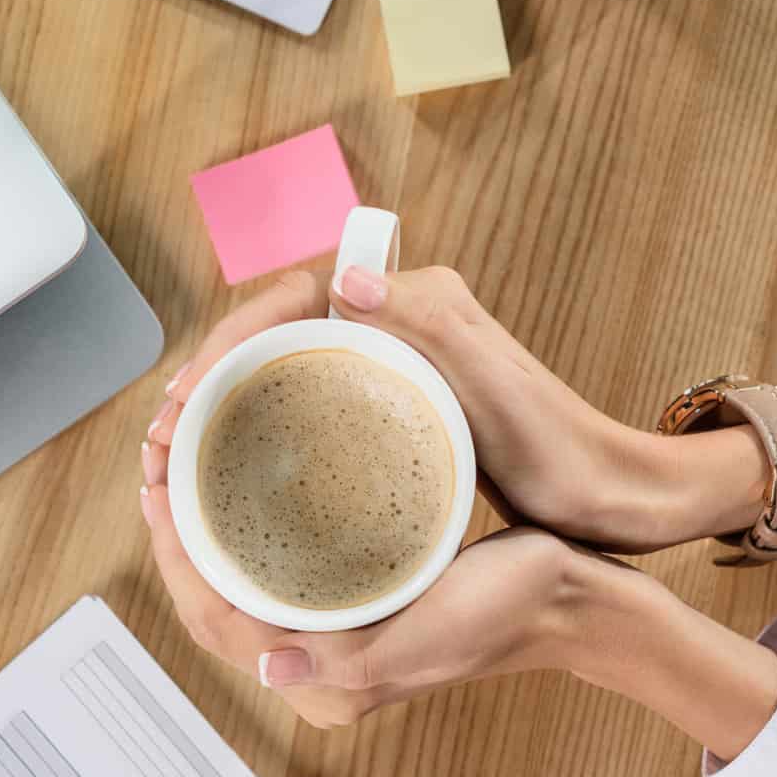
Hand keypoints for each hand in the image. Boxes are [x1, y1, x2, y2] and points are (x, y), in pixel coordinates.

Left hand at [140, 472, 594, 725]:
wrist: (571, 598)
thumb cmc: (509, 611)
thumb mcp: (430, 636)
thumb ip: (349, 660)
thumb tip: (270, 666)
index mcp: (324, 682)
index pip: (215, 620)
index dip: (173, 554)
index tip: (156, 486)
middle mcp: (319, 663)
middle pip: (215, 597)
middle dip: (176, 530)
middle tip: (160, 456)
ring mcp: (337, 630)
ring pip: (241, 577)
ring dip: (206, 521)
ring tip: (188, 457)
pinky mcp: (358, 598)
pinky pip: (279, 564)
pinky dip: (248, 522)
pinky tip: (245, 478)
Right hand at [148, 265, 776, 554]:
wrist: (613, 498)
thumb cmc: (564, 453)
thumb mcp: (498, 394)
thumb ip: (431, 328)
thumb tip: (346, 278)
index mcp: (418, 301)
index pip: (294, 296)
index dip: (229, 340)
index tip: (187, 392)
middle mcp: (402, 320)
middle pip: (278, 332)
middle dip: (210, 376)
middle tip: (162, 438)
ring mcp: (399, 364)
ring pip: (287, 370)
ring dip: (227, 405)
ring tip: (177, 456)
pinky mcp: (400, 406)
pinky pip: (313, 403)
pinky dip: (265, 429)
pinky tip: (234, 471)